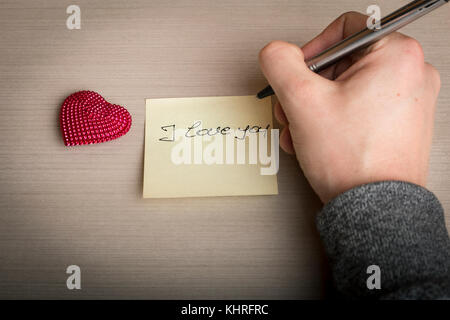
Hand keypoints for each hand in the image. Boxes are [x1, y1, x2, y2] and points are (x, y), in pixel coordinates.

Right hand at [259, 12, 440, 202]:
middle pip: (342, 63)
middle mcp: (413, 74)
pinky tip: (318, 140)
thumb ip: (280, 63)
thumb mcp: (302, 101)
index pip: (344, 28)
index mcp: (398, 55)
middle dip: (308, 88)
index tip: (298, 73)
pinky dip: (334, 120)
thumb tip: (276, 53)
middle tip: (294, 108)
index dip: (311, 49)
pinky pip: (360, 108)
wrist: (373, 209)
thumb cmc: (353, 161)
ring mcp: (410, 101)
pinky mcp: (402, 124)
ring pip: (347, 88)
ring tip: (303, 130)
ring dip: (315, 108)